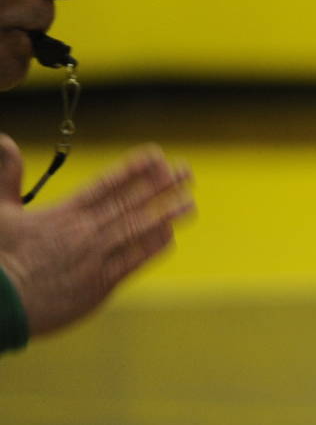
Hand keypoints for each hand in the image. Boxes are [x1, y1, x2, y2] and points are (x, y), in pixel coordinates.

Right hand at [0, 138, 194, 339]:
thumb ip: (6, 175)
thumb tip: (5, 140)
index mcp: (63, 213)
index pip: (107, 184)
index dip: (135, 169)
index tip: (157, 156)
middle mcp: (86, 232)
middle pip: (131, 203)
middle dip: (161, 186)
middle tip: (185, 172)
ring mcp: (97, 258)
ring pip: (139, 230)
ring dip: (166, 214)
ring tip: (189, 202)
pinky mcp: (101, 284)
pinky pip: (135, 261)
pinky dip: (153, 247)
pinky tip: (169, 236)